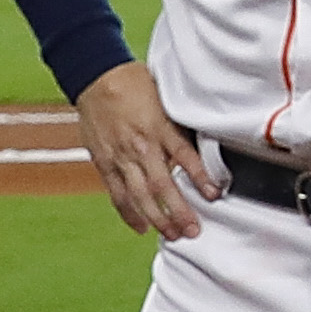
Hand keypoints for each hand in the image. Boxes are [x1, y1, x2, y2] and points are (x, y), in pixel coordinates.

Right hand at [74, 61, 217, 240]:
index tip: (214, 194)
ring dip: (157, 219)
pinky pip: (117, 193)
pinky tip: (141, 227)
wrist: (96, 76)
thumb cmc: (134, 84)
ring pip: (140, 196)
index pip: (185, 156)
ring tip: (173, 235)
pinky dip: (129, 213)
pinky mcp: (104, 162)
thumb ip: (177, 127)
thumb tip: (198, 148)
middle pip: (162, 185)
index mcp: (159, 127)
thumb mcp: (164, 100)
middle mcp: (140, 145)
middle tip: (193, 230)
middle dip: (179, 211)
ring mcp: (120, 156)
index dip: (201, 177)